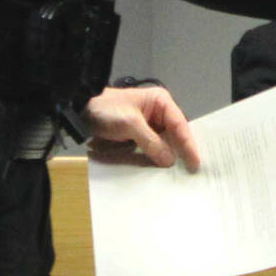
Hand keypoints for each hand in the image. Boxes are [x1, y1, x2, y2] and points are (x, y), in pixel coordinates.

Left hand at [82, 83, 200, 169]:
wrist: (80, 111)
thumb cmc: (106, 111)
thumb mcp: (130, 124)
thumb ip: (151, 142)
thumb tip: (169, 160)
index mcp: (160, 102)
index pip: (180, 124)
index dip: (189, 144)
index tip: (196, 162)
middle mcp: (158, 112)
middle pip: (175, 134)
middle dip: (181, 151)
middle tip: (192, 171)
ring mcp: (148, 124)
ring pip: (164, 143)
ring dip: (168, 157)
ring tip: (180, 173)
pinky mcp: (139, 135)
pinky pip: (152, 147)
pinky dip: (155, 158)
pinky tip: (161, 170)